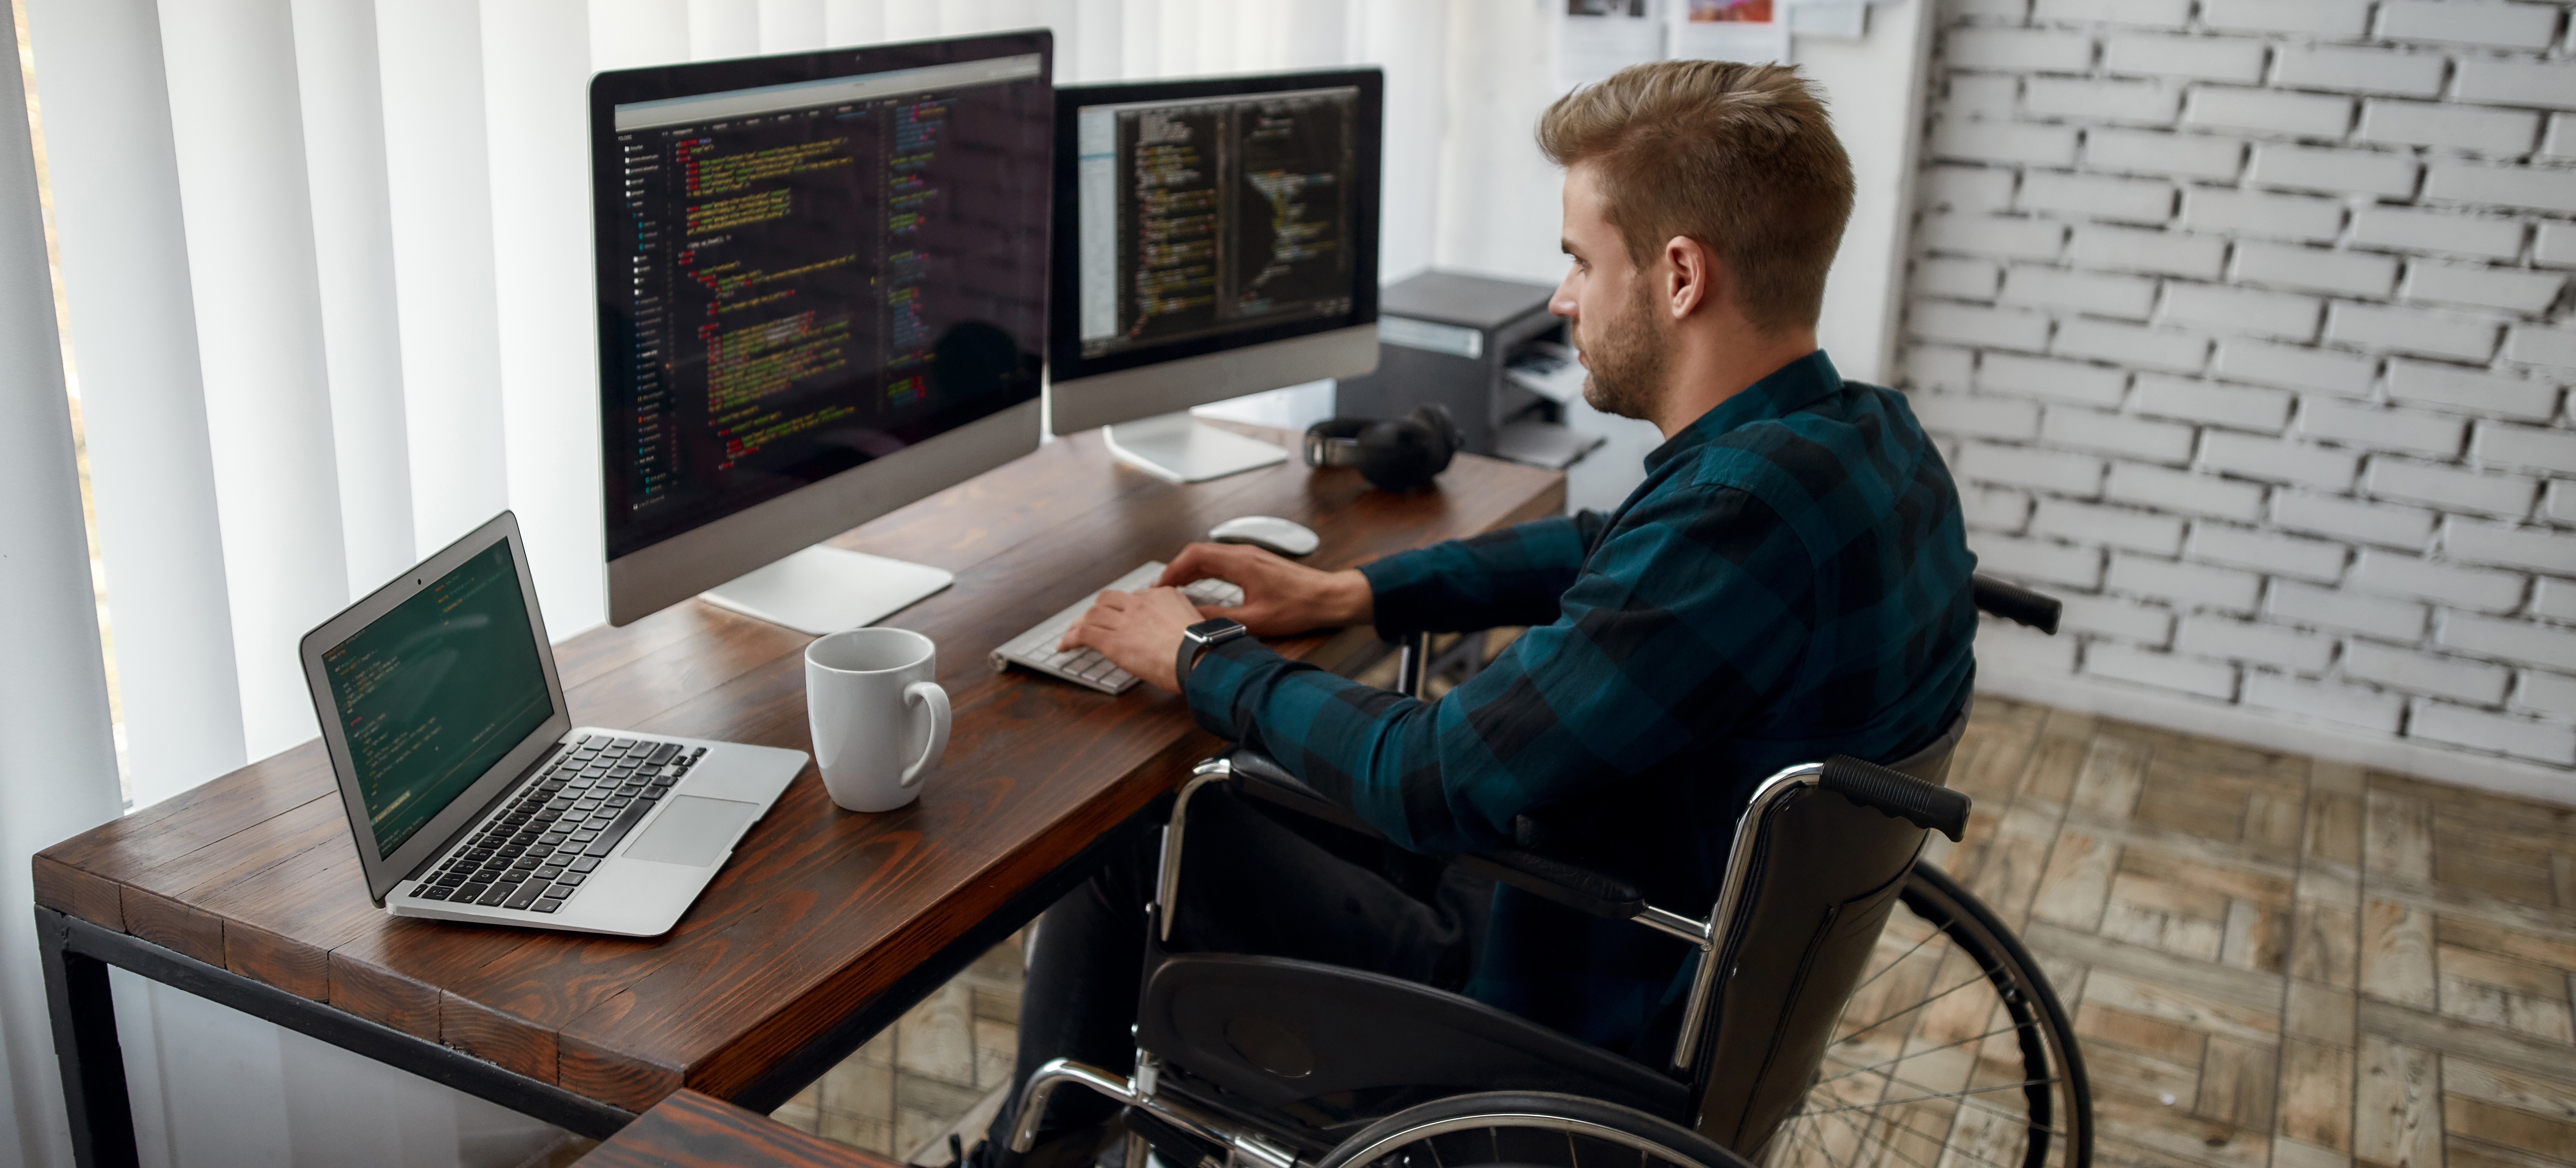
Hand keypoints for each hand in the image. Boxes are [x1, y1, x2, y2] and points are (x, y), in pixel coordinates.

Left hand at [1060, 586, 1205, 692]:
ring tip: (1072, 634)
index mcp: (1162, 596)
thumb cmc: (1204, 647)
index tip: (1118, 617)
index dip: (1122, 608)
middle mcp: (1140, 603)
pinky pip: (1084, 634)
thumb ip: (1182, 619)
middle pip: (1107, 599)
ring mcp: (1125, 621)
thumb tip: (1181, 631)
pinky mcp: (1113, 641)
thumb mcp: (1196, 622)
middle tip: (1088, 621)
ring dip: (1079, 624)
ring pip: (1092, 614)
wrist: (1200, 656)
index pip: (1134, 597)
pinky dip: (1070, 639)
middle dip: (1095, 610)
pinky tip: (1064, 647)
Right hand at [1158, 542, 1372, 636]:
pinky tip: (1202, 586)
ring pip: (1210, 555)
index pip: (1194, 556)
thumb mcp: (1256, 620)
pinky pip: (1222, 560)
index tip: (1159, 586)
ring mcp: (1251, 556)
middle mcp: (1243, 553)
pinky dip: (1206, 570)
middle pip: (1198, 553)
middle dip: (1176, 570)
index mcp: (1240, 563)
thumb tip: (1192, 620)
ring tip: (1176, 589)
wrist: (1329, 598)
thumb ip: (1220, 619)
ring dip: (1190, 569)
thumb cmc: (1299, 607)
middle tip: (1161, 590)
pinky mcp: (1257, 562)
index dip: (1172, 570)